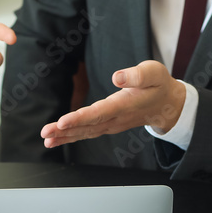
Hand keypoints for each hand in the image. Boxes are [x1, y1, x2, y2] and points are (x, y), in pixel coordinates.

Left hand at [41, 61, 186, 147]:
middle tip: (45, 133)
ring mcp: (110, 125)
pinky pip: (86, 133)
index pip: (100, 113)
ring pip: (85, 133)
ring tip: (46, 139)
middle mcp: (115, 119)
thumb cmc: (158, 86)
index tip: (63, 121)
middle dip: (65, 130)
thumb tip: (117, 77)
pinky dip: (70, 137)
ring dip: (64, 137)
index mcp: (125, 105)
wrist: (166, 106)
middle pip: (87, 126)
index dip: (81, 118)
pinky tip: (55, 139)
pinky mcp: (106, 126)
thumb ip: (137, 75)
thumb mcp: (154, 73)